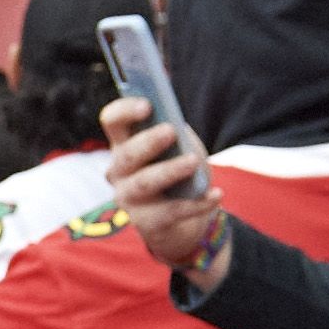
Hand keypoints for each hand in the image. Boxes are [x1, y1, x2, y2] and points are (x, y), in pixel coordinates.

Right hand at [97, 96, 223, 280]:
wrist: (183, 221)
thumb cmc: (179, 174)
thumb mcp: (179, 148)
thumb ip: (175, 135)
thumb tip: (176, 126)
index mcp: (124, 144)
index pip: (112, 121)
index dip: (125, 110)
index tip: (147, 104)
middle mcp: (119, 172)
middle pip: (126, 154)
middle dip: (148, 142)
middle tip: (170, 130)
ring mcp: (129, 200)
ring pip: (144, 183)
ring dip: (169, 170)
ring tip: (194, 161)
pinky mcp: (147, 224)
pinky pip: (171, 212)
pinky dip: (197, 203)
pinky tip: (216, 194)